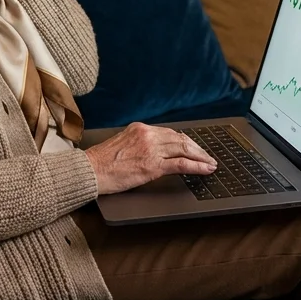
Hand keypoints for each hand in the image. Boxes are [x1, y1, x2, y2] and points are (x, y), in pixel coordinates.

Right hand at [84, 123, 217, 195]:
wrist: (90, 171)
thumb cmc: (101, 162)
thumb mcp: (121, 144)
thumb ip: (138, 143)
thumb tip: (153, 151)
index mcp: (139, 128)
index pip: (170, 133)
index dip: (185, 141)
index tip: (193, 147)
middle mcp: (147, 135)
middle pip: (180, 139)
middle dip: (197, 148)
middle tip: (207, 156)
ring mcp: (151, 149)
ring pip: (184, 150)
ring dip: (201, 157)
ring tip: (210, 163)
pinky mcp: (153, 165)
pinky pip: (182, 164)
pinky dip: (197, 166)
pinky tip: (206, 169)